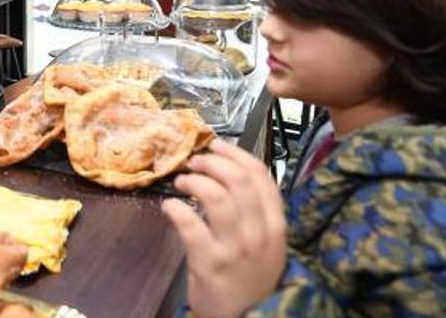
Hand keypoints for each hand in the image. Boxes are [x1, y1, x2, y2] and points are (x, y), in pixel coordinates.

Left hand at [162, 139, 286, 317]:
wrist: (244, 317)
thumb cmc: (251, 276)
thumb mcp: (266, 242)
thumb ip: (255, 211)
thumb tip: (229, 171)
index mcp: (276, 224)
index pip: (261, 176)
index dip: (236, 154)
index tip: (217, 145)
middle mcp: (259, 233)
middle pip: (238, 181)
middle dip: (213, 163)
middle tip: (194, 162)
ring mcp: (234, 249)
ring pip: (217, 198)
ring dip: (195, 182)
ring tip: (181, 182)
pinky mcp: (209, 263)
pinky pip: (191, 226)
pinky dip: (176, 209)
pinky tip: (169, 206)